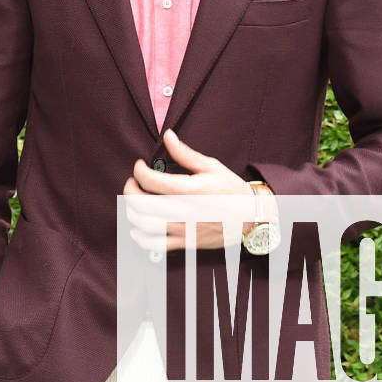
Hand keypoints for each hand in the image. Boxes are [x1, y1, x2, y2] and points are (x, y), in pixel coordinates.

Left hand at [123, 129, 253, 251]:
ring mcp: (182, 230)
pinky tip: (139, 226)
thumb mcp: (211, 166)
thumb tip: (168, 136)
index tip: (140, 166)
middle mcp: (182, 211)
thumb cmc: (231, 190)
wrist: (250, 217)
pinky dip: (140, 236)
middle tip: (133, 182)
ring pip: (142, 224)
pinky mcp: (184, 244)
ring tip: (136, 201)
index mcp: (188, 190)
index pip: (149, 180)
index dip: (138, 170)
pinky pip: (153, 245)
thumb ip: (185, 153)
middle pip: (140, 203)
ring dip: (131, 211)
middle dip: (130, 189)